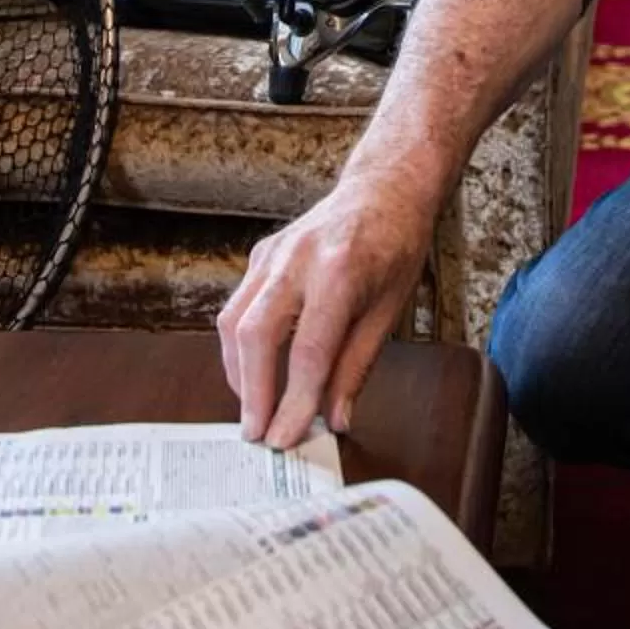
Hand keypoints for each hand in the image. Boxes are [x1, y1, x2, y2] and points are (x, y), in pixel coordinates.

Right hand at [216, 172, 436, 449]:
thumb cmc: (395, 247)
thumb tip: (335, 419)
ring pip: (234, 320)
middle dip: (251, 391)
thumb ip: (356, 367)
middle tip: (257, 433)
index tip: (286, 439)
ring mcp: (273, 253)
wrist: (384, 189)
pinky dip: (240, 345)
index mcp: (340, 271)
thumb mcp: (389, 311)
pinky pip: (238, 305)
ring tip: (253, 409)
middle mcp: (298, 259)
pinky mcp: (260, 254)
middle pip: (256, 333)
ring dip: (238, 371)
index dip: (293, 401)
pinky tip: (253, 370)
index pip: (308, 351)